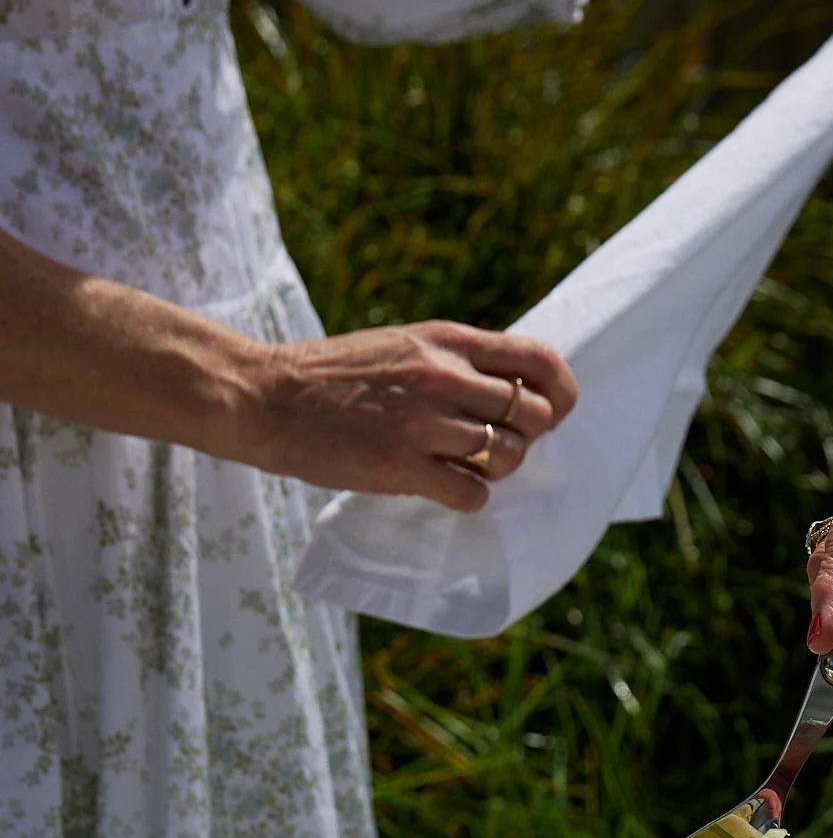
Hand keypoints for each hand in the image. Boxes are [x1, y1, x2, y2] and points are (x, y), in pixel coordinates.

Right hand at [243, 321, 577, 512]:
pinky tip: (439, 487)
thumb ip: (455, 361)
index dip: (560, 391)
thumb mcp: (402, 345)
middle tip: (489, 445)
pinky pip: (472, 493)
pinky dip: (467, 497)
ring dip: (494, 470)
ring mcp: (423, 422)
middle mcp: (443, 376)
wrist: (267, 396)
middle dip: (523, 438)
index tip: (553, 411)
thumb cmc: (334, 376)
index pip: (538, 359)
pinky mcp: (401, 465)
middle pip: (533, 416)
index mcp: (446, 340)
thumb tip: (510, 390)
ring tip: (459, 466)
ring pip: (508, 457)